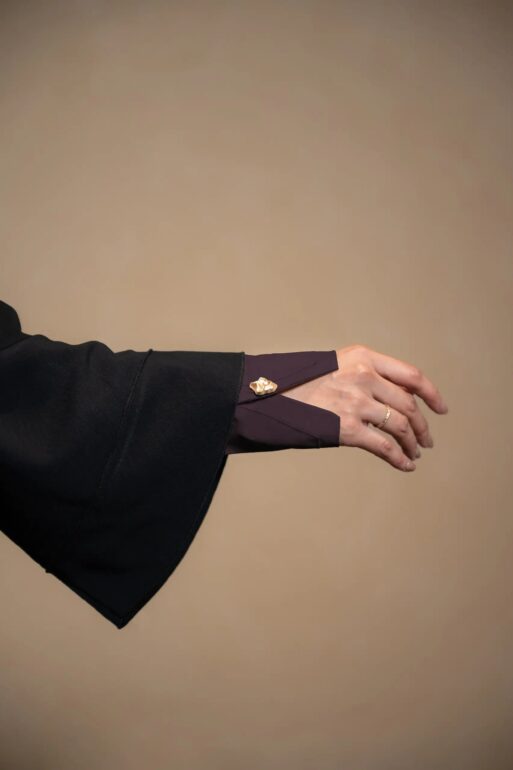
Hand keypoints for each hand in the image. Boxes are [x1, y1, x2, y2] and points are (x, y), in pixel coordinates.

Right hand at [281, 344, 448, 471]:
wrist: (265, 395)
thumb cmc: (296, 382)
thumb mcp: (334, 364)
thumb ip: (365, 374)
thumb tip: (397, 397)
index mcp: (363, 357)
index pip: (411, 375)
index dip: (432, 394)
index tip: (441, 409)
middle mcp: (364, 377)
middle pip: (408, 405)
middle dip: (422, 426)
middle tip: (427, 439)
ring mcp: (356, 403)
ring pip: (401, 426)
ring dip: (413, 443)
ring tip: (416, 453)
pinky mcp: (347, 428)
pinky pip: (385, 447)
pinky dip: (400, 458)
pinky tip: (405, 465)